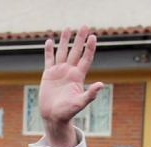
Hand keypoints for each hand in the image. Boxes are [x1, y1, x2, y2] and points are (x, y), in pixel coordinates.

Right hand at [39, 27, 104, 146]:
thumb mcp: (80, 103)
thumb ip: (90, 94)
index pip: (85, 58)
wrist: (54, 117)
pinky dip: (49, 50)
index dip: (89, 47)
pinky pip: (49, 59)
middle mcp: (69, 71)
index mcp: (78, 76)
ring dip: (65, 40)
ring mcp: (59, 72)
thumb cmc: (68, 112)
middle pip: (76, 51)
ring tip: (67, 28)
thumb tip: (101, 85)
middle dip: (80, 39)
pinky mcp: (48, 75)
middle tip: (85, 26)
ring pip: (62, 52)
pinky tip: (49, 41)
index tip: (93, 36)